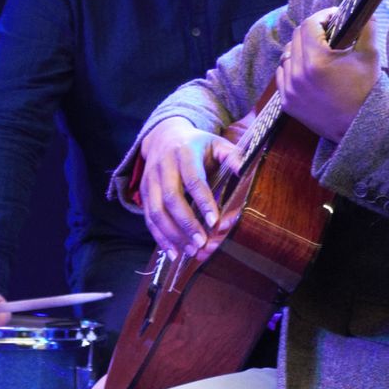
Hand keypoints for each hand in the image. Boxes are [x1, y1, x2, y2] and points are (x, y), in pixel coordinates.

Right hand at [137, 116, 243, 261]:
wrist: (163, 135)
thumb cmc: (197, 144)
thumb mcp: (216, 143)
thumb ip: (232, 155)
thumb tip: (245, 169)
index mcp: (184, 153)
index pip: (193, 180)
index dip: (203, 201)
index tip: (215, 222)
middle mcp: (163, 166)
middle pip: (171, 198)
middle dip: (186, 222)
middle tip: (202, 242)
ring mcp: (150, 179)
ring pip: (156, 211)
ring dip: (172, 234)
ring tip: (190, 251)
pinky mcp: (143, 191)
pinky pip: (148, 218)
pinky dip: (159, 237)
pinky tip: (174, 253)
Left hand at [277, 7, 380, 141]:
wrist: (359, 127)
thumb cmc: (366, 91)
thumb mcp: (370, 56)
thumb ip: (366, 28)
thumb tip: (364, 10)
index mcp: (317, 61)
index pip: (309, 25)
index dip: (322, 16)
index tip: (333, 17)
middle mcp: (298, 74)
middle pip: (296, 37)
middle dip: (312, 30)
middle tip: (328, 32)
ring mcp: (290, 89)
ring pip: (287, 55)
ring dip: (300, 48)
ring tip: (317, 51)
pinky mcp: (287, 102)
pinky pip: (282, 75)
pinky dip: (292, 68)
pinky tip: (307, 69)